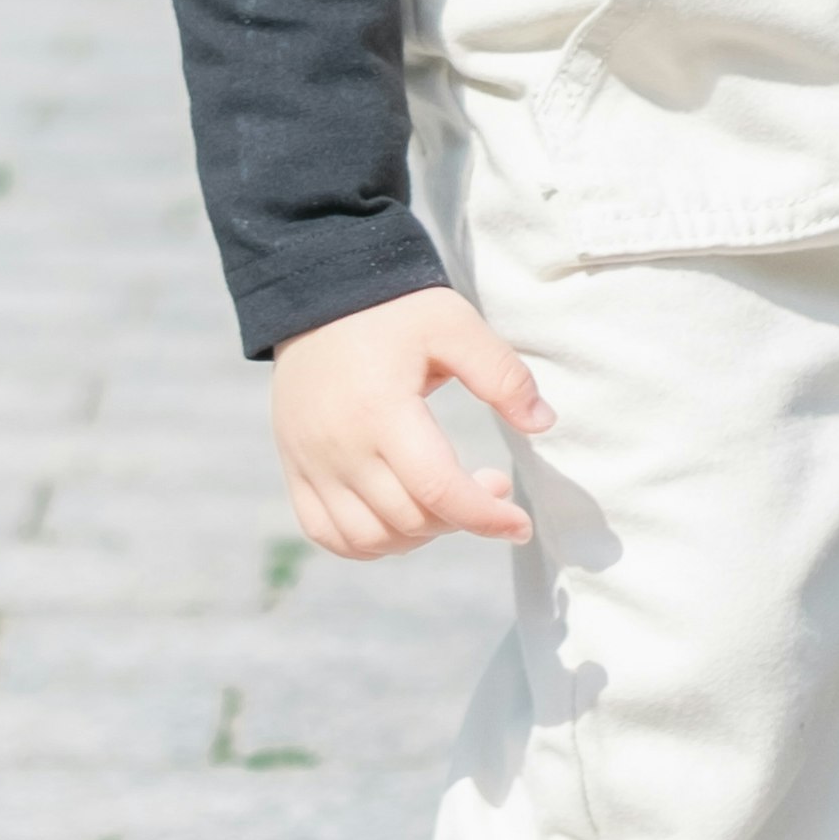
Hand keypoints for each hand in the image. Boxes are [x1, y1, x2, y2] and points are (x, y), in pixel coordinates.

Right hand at [270, 287, 551, 558]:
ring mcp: (311, 462)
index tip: (520, 524)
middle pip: (409, 520)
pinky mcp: (295, 468)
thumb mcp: (454, 325)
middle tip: (491, 484)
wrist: (317, 296)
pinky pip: (328, 534)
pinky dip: (368, 543)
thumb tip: (543, 423)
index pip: (438, 490)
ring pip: (369, 539)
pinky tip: (400, 519)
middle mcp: (340, 446)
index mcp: (381, 411)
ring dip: (420, 537)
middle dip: (463, 517)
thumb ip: (502, 374)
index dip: (486, 517)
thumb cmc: (392, 310)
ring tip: (447, 503)